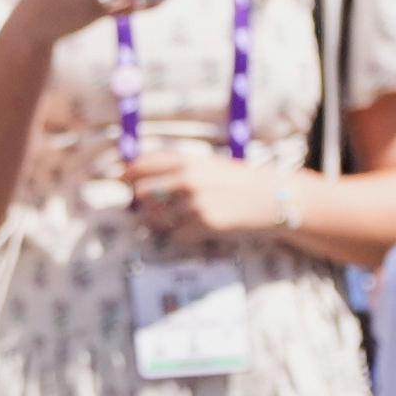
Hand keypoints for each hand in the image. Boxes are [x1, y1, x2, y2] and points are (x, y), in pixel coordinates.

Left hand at [124, 147, 296, 246]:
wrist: (273, 198)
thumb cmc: (237, 182)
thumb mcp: (205, 165)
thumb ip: (173, 169)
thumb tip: (132, 178)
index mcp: (184, 159)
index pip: (139, 166)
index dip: (126, 175)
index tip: (122, 182)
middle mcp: (185, 178)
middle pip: (140, 194)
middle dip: (143, 203)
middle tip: (157, 208)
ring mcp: (193, 202)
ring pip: (153, 218)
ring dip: (159, 222)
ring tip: (182, 219)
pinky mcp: (203, 224)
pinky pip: (175, 235)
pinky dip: (182, 235)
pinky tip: (199, 229)